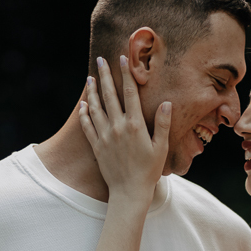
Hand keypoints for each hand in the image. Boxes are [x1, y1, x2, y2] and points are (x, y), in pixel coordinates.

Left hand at [79, 55, 170, 202]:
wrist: (129, 192)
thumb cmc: (149, 171)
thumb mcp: (161, 147)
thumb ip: (163, 124)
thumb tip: (166, 103)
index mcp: (135, 125)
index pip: (129, 93)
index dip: (126, 74)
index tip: (122, 58)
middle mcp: (117, 127)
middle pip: (109, 95)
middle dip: (105, 76)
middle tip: (100, 60)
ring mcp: (104, 136)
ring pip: (95, 108)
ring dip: (92, 91)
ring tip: (90, 77)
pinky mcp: (97, 146)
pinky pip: (87, 126)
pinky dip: (84, 114)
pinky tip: (83, 105)